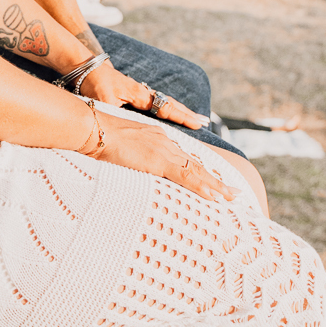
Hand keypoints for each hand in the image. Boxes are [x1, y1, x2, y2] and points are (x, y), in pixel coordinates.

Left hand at [78, 59, 209, 132]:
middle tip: (205, 121)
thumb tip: (129, 125)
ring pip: (164, 103)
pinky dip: (167, 110)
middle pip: (170, 104)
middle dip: (187, 114)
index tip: (198, 123)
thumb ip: (119, 112)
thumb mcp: (105, 100)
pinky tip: (170, 115)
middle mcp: (142, 93)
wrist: (85, 67)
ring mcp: (138, 93)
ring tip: (194, 119)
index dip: (182, 117)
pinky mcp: (132, 95)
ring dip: (179, 111)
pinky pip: (155, 104)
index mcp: (139, 94)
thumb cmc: (94, 83)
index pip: (165, 107)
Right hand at [94, 115, 236, 203]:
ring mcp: (163, 150)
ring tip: (232, 197)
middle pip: (195, 163)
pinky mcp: (159, 160)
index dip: (199, 170)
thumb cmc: (98, 139)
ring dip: (215, 186)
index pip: (183, 157)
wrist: (93, 129)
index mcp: (156, 138)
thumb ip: (132, 158)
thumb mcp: (120, 149)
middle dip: (215, 179)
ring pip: (196, 171)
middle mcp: (165, 142)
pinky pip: (186, 177)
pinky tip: (214, 196)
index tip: (212, 181)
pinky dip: (202, 187)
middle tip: (233, 192)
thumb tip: (134, 169)